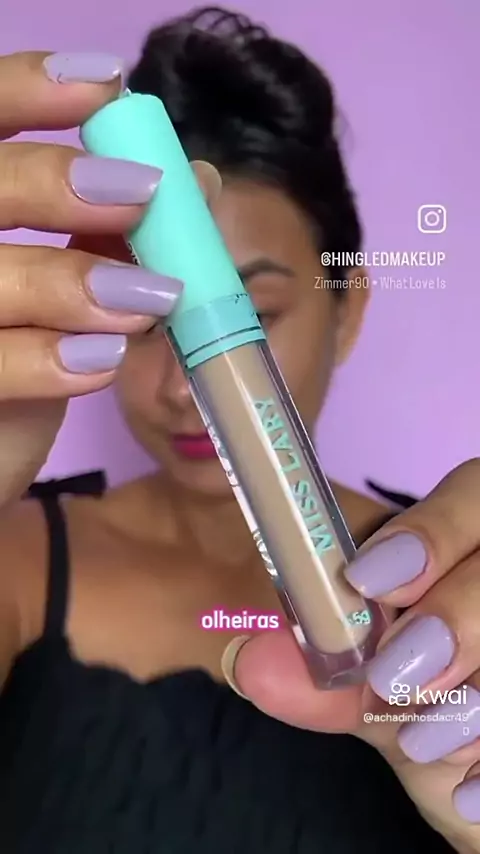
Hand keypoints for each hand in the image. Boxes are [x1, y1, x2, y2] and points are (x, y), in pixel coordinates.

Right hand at [0, 50, 217, 507]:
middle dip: (59, 182)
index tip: (106, 88)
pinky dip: (50, 362)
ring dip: (72, 281)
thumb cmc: (24, 361)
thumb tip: (200, 180)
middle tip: (142, 194)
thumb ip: (114, 234)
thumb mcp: (68, 290)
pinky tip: (102, 361)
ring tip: (148, 300)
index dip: (27, 90)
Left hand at [221, 460, 479, 852]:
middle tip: (393, 674)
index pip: (469, 497)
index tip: (366, 579)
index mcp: (473, 540)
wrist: (466, 765)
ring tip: (421, 740)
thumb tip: (254, 660)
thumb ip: (324, 675)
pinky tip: (467, 794)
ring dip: (478, 693)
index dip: (429, 531)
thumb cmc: (418, 704)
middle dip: (454, 615)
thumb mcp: (372, 690)